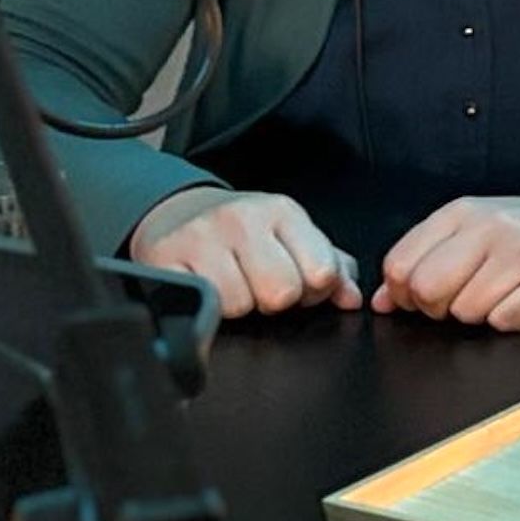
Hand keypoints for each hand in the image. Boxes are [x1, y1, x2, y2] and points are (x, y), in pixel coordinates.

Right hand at [130, 186, 362, 319]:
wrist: (180, 212)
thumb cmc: (245, 232)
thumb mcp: (293, 236)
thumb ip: (332, 266)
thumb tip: (352, 298)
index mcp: (283, 212)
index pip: (320, 272)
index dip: (315, 291)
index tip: (302, 287)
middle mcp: (243, 219)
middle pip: (281, 292)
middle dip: (275, 301)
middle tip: (263, 288)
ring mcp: (202, 238)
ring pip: (239, 305)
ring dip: (239, 306)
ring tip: (234, 286)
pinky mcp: (167, 259)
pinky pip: (200, 306)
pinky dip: (206, 308)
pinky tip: (209, 289)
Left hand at [371, 192, 519, 331]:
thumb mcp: (469, 230)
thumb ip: (422, 258)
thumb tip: (381, 301)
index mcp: (461, 213)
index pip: (401, 263)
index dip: (403, 294)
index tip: (420, 297)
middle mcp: (489, 227)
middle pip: (427, 289)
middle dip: (436, 309)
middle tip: (457, 302)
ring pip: (466, 311)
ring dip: (477, 315)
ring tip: (498, 295)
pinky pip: (505, 321)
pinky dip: (509, 320)